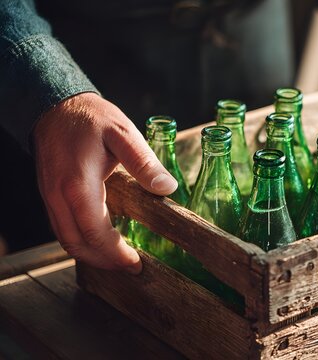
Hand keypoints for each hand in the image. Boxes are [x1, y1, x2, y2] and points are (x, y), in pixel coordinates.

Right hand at [33, 93, 177, 273]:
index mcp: (78, 185)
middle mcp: (59, 196)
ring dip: (91, 254)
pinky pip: (62, 228)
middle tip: (130, 267)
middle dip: (104, 262)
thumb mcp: (124, 134)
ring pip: (66, 240)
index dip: (115, 254)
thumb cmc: (91, 117)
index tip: (136, 264)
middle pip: (77, 245)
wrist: (55, 104)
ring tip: (118, 259)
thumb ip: (144, 163)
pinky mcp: (49, 194)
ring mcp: (50, 197)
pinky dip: (80, 241)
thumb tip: (167, 188)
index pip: (96, 233)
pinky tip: (100, 240)